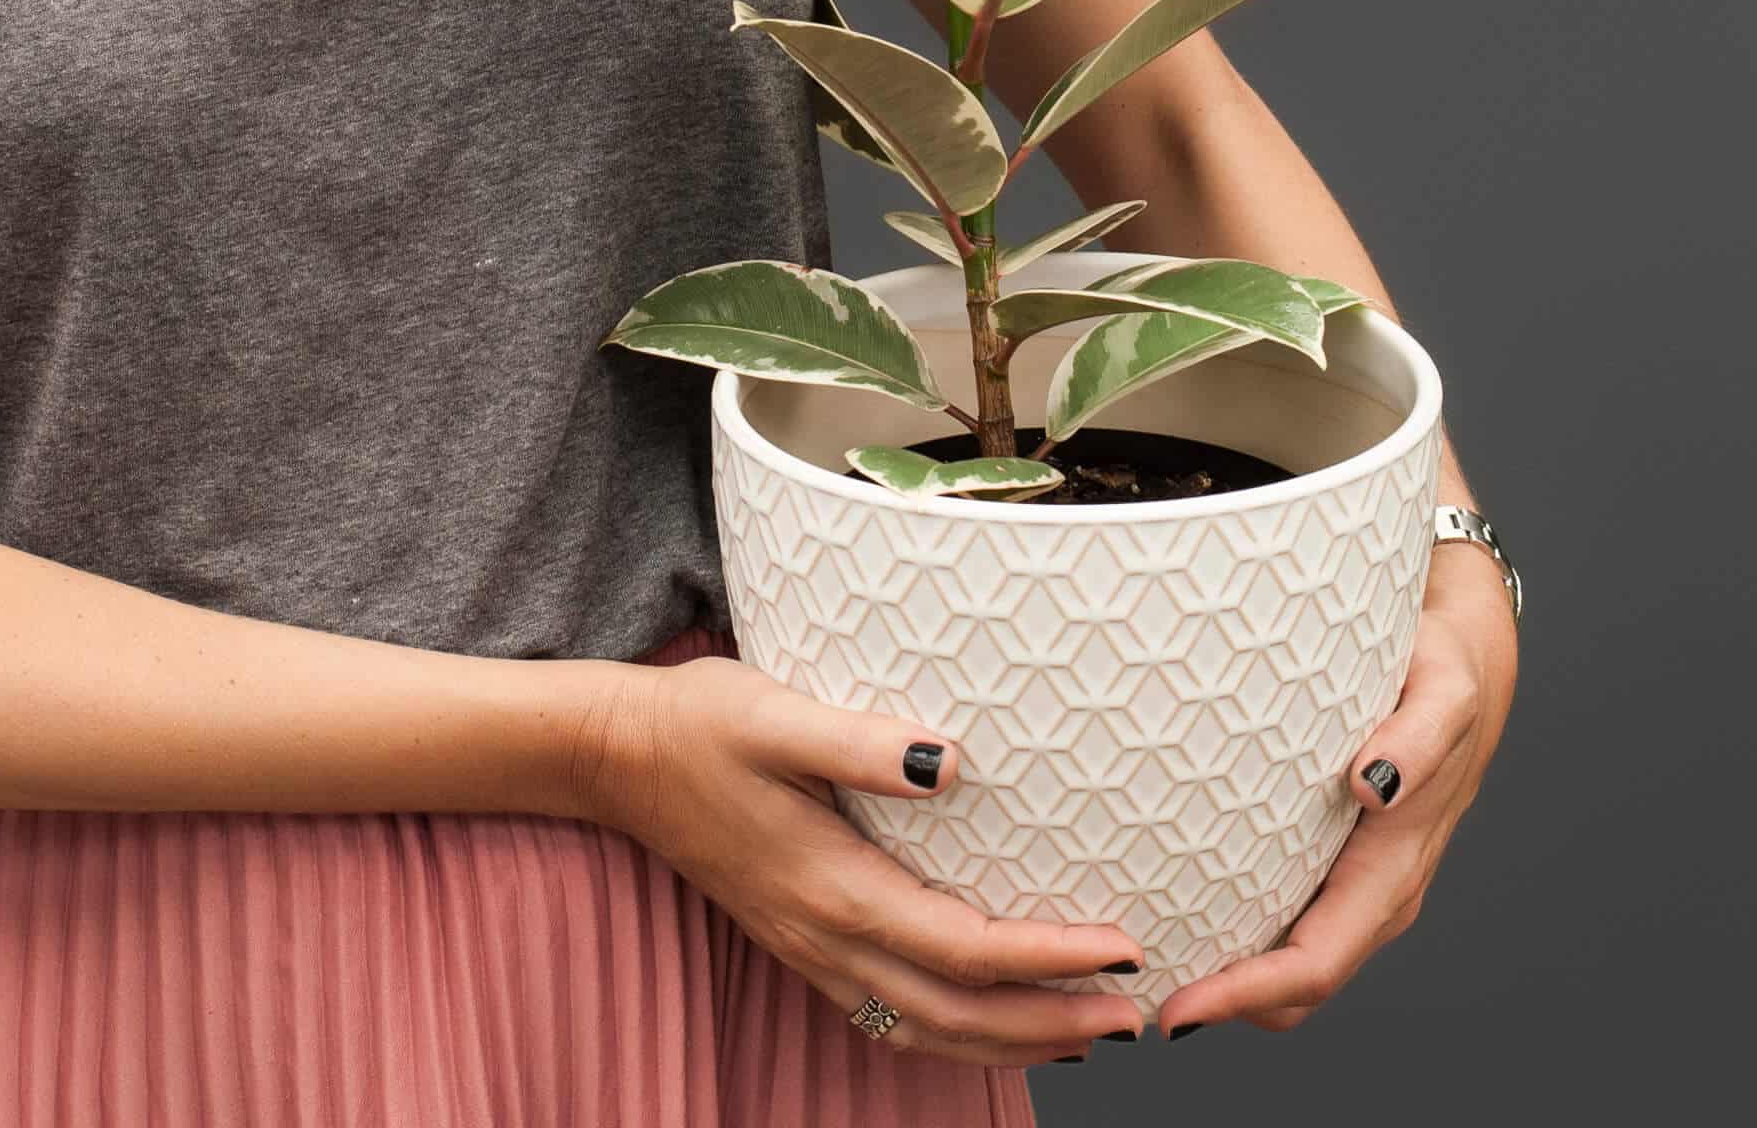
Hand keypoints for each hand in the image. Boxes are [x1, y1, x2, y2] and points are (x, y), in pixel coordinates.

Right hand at [576, 654, 1149, 1066]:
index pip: (965, 947)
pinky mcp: (802, 940)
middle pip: (958, 1014)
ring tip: (1088, 1033)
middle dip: (1052, 1021)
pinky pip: (891, 1013)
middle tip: (1136, 1012)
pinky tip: (988, 1017)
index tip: (1125, 947)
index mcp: (833, 886)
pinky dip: (955, 1032)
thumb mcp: (776, 715)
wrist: (619, 757)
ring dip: (1012, 1041)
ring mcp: (811, 948)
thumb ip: (860, 742)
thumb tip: (952, 763)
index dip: (1050, 957)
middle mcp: (826, 935)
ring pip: (925, 1029)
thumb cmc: (702, 724)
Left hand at [1157, 541, 1519, 1037]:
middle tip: (1130, 993)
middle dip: (1223, 1003)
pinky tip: (1178, 906)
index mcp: (1395, 868)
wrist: (1460, 655)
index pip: (1316, 963)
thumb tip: (1372, 786)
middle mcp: (1375, 891)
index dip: (1247, 996)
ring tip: (1141, 961)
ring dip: (1226, 977)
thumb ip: (1416, 739)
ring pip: (1288, 960)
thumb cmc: (1443, 671)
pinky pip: (1285, 918)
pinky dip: (1237, 936)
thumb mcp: (1440, 690)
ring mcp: (1353, 879)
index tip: (1180, 1009)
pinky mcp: (1333, 857)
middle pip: (1294, 986)